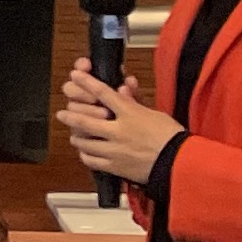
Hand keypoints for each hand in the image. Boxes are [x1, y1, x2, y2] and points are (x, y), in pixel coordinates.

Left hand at [59, 58, 183, 181]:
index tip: (75, 75)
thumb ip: (134, 103)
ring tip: (74, 135)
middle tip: (62, 114)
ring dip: (77, 137)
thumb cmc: (172, 138)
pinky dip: (85, 156)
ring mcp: (115, 150)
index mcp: (130, 114)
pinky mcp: (115, 166)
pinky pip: (92, 161)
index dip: (86, 82)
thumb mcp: (154, 114)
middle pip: (85, 120)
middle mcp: (119, 131)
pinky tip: (85, 153)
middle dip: (70, 116)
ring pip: (85, 142)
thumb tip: (122, 90)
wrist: (179, 163)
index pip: (103, 93)